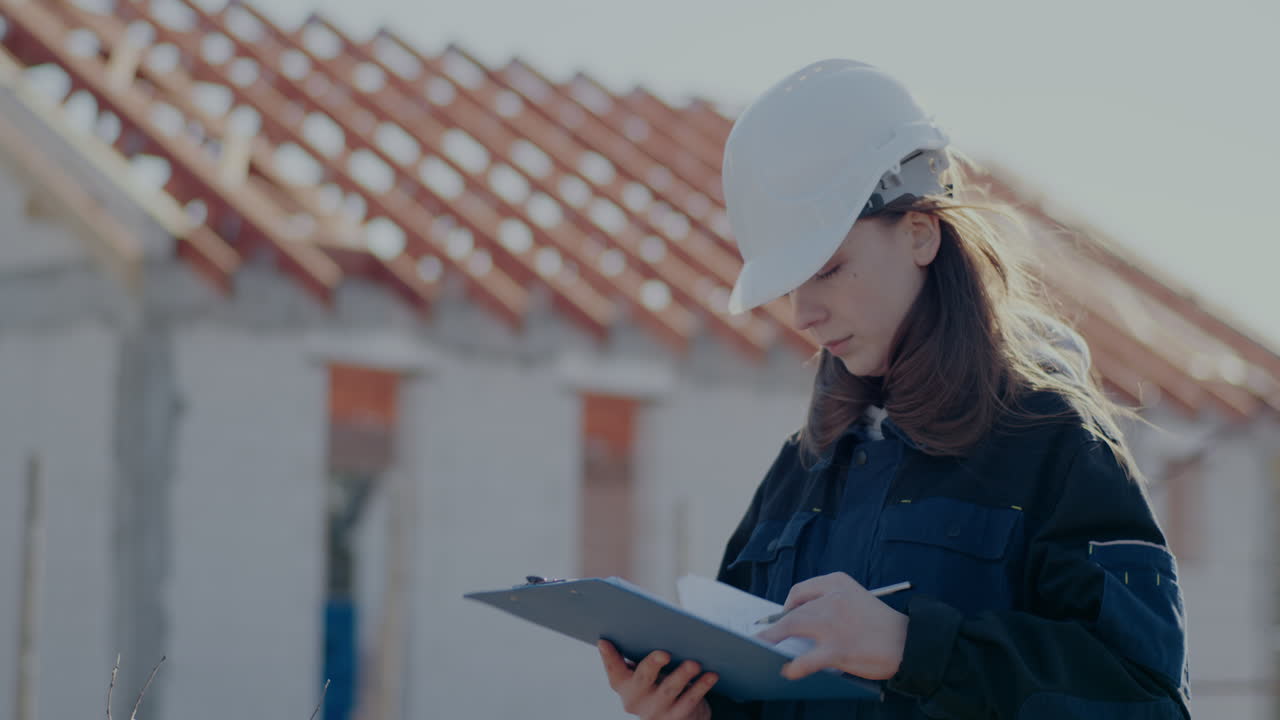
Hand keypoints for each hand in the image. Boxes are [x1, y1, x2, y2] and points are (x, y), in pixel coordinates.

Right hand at [598, 640, 718, 719]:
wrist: (678, 716)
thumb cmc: (659, 682)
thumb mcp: (647, 671)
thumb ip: (642, 653)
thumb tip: (649, 622)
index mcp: (624, 685)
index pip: (614, 671)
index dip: (608, 657)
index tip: (604, 641)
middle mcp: (636, 700)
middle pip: (642, 680)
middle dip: (652, 665)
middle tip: (665, 653)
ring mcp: (656, 711)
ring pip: (669, 691)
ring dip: (682, 675)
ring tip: (695, 663)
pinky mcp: (676, 718)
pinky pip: (690, 701)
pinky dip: (701, 686)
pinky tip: (711, 675)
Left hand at [753, 572, 907, 680]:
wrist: (909, 642)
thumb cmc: (879, 624)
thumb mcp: (854, 599)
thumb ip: (828, 604)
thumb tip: (797, 620)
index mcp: (837, 583)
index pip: (800, 591)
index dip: (787, 606)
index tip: (782, 618)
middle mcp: (833, 598)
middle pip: (793, 610)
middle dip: (775, 625)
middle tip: (764, 636)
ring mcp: (835, 623)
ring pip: (794, 626)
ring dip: (773, 638)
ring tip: (762, 648)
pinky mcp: (839, 647)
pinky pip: (808, 658)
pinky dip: (795, 666)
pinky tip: (788, 670)